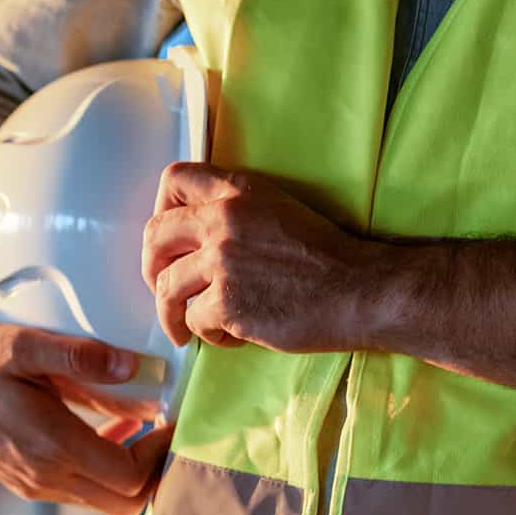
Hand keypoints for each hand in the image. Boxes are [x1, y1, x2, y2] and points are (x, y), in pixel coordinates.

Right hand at [0, 210, 168, 514]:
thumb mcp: (20, 344)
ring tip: (148, 428)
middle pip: (128, 502)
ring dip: (133, 472)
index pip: (134, 478)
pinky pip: (84, 491)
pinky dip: (107, 470)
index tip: (175, 417)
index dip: (165, 452)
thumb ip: (77, 354)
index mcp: (51, 448)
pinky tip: (109, 432)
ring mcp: (36, 485)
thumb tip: (134, 366)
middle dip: (158, 471)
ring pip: (108, 501)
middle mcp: (46, 478)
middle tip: (171, 428)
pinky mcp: (27, 482)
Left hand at [142, 162, 381, 351]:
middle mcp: (224, 219)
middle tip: (164, 290)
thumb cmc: (326, 258)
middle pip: (155, 237)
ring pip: (167, 287)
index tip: (169, 237)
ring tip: (191, 326)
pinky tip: (232, 336)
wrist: (364, 292)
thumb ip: (233, 213)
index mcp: (238, 192)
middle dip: (152, 269)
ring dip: (175, 313)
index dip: (161, 208)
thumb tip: (188, 240)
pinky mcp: (227, 302)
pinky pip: (193, 320)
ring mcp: (223, 261)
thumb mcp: (277, 211)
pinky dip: (208, 334)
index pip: (174, 179)